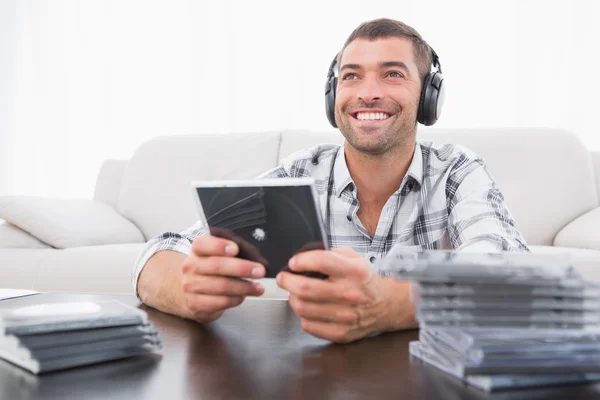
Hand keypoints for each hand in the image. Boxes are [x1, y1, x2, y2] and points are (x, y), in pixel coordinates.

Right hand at [180, 234, 266, 322]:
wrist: (191, 290)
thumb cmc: (211, 270)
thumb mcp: (222, 254)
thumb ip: (239, 251)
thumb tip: (257, 258)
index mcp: (198, 250)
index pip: (203, 244)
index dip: (219, 246)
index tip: (235, 249)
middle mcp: (191, 266)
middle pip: (216, 265)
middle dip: (242, 268)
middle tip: (260, 271)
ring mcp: (190, 286)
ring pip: (221, 286)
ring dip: (244, 287)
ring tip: (258, 287)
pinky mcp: (195, 304)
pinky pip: (220, 302)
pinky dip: (236, 299)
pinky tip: (243, 296)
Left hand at [276, 248, 415, 342]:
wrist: (387, 305)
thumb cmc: (365, 280)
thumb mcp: (354, 258)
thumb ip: (330, 253)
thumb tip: (303, 257)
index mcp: (353, 272)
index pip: (320, 261)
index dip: (300, 261)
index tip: (293, 263)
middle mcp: (349, 294)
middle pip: (305, 288)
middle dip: (287, 281)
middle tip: (284, 278)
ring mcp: (345, 316)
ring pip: (303, 308)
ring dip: (293, 298)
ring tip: (295, 292)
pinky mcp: (341, 333)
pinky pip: (308, 325)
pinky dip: (303, 315)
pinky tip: (308, 308)